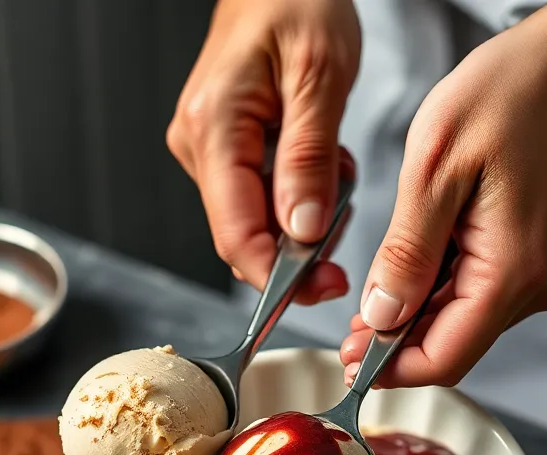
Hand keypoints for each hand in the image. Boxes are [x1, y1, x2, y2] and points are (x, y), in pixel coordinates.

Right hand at [167, 0, 360, 304]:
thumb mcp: (319, 74)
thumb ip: (309, 160)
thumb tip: (302, 234)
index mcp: (214, 128)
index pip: (237, 234)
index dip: (278, 276)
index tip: (325, 289)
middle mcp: (200, 146)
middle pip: (244, 235)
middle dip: (298, 250)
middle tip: (346, 228)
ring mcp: (208, 150)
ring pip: (256, 221)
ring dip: (304, 219)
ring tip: (337, 171)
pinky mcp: (225, 150)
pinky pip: (260, 197)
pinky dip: (299, 197)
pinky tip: (322, 165)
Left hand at [340, 7, 546, 387]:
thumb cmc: (509, 97)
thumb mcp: (435, 169)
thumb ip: (407, 253)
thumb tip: (382, 318)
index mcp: (510, 272)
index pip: (445, 358)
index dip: (391, 370)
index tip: (348, 363)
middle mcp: (531, 287)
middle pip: (450, 348)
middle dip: (395, 348)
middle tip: (346, 336)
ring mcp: (532, 278)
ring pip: (457, 325)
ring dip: (411, 321)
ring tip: (369, 301)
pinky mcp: (526, 264)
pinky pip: (471, 297)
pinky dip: (432, 294)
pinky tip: (407, 274)